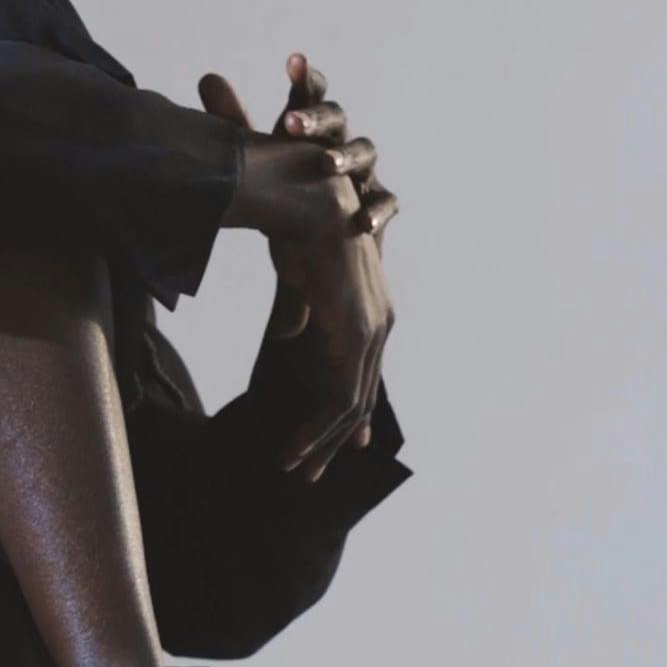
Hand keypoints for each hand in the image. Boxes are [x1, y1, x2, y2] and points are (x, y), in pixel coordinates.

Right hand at [198, 52, 399, 478]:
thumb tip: (289, 335)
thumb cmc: (293, 224)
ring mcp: (369, 331)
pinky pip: (340, 399)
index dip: (348, 413)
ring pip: (351, 406)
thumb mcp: (295, 277)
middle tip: (309, 473)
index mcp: (366, 309)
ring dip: (322, 443)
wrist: (302, 193)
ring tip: (295, 469)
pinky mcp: (355, 334)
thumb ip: (297, 310)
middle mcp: (377, 323)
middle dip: (334, 440)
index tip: (335, 445)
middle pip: (360, 397)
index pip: (361, 373)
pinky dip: (317, 431)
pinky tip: (293, 451)